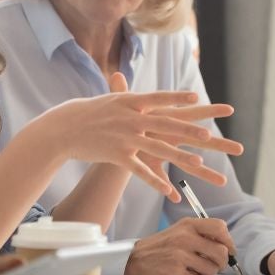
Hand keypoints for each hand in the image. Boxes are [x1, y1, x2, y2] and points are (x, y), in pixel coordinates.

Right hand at [37, 72, 242, 198]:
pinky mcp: (118, 155)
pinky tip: (170, 191)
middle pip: (165, 125)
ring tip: (199, 164)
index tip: (196, 99)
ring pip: (158, 149)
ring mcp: (125, 137)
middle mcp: (131, 118)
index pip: (159, 99)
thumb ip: (127, 93)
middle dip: (188, 131)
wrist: (65, 128)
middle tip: (208, 135)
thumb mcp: (111, 99)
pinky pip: (141, 171)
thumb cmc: (89, 112)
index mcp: (130, 101)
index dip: (177, 99)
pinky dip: (156, 182)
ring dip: (180, 157)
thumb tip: (138, 82)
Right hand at [123, 217, 236, 274]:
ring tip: (196, 270)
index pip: (220, 228)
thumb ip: (200, 233)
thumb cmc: (158, 247)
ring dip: (207, 274)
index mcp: (188, 225)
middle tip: (214, 265)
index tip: (228, 250)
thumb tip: (225, 244)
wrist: (133, 260)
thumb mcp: (179, 231)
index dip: (228, 241)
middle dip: (221, 263)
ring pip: (212, 269)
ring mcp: (180, 254)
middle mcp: (185, 237)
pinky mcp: (176, 271)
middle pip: (221, 252)